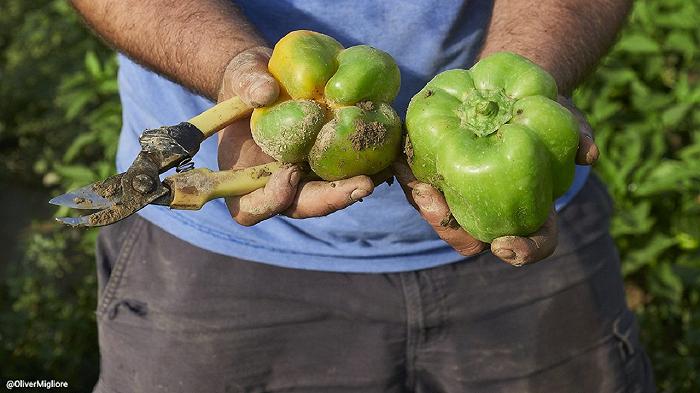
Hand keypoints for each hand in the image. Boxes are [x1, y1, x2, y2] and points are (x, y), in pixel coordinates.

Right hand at [216, 47, 373, 225]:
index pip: (251, 208)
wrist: (271, 77)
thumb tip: (265, 92)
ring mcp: (303, 178)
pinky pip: (343, 174)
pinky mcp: (325, 165)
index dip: (272, 199)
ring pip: (327, 196)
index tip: (291, 172)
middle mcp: (275, 185)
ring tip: (380, 174)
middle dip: (330, 199)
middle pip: (300, 207)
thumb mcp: (241, 76)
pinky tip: (385, 156)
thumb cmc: (247, 80)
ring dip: (353, 189)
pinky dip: (363, 167)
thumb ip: (247, 83)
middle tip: (361, 185)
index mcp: (243, 176)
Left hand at [394, 96, 597, 265]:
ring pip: (440, 218)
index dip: (522, 252)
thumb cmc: (542, 111)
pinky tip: (400, 162)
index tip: (504, 244)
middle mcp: (495, 213)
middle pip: (470, 240)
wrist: (508, 94)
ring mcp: (465, 199)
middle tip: (435, 200)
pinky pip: (421, 189)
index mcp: (532, 211)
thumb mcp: (565, 117)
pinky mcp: (439, 178)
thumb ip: (578, 134)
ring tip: (413, 181)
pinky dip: (409, 178)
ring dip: (423, 205)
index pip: (533, 244)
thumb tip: (589, 153)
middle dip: (448, 227)